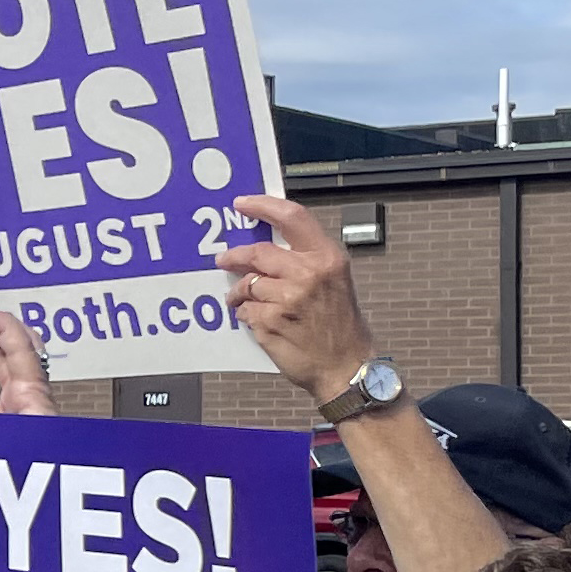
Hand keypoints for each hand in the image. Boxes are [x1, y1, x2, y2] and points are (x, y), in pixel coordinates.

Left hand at [216, 196, 377, 407]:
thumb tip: (267, 248)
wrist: (346, 367)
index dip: (263, 206)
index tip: (242, 203)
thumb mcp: (335, 281)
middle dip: (236, 256)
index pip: (292, 217)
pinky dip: (246, 314)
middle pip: (258, 253)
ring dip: (240, 292)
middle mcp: (308, 273)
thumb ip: (305, 260)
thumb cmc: (340, 326)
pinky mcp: (270, 322)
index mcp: (327, 258)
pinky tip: (258, 321)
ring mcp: (287, 298)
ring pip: (248, 284)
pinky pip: (245, 310)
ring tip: (242, 300)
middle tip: (224, 259)